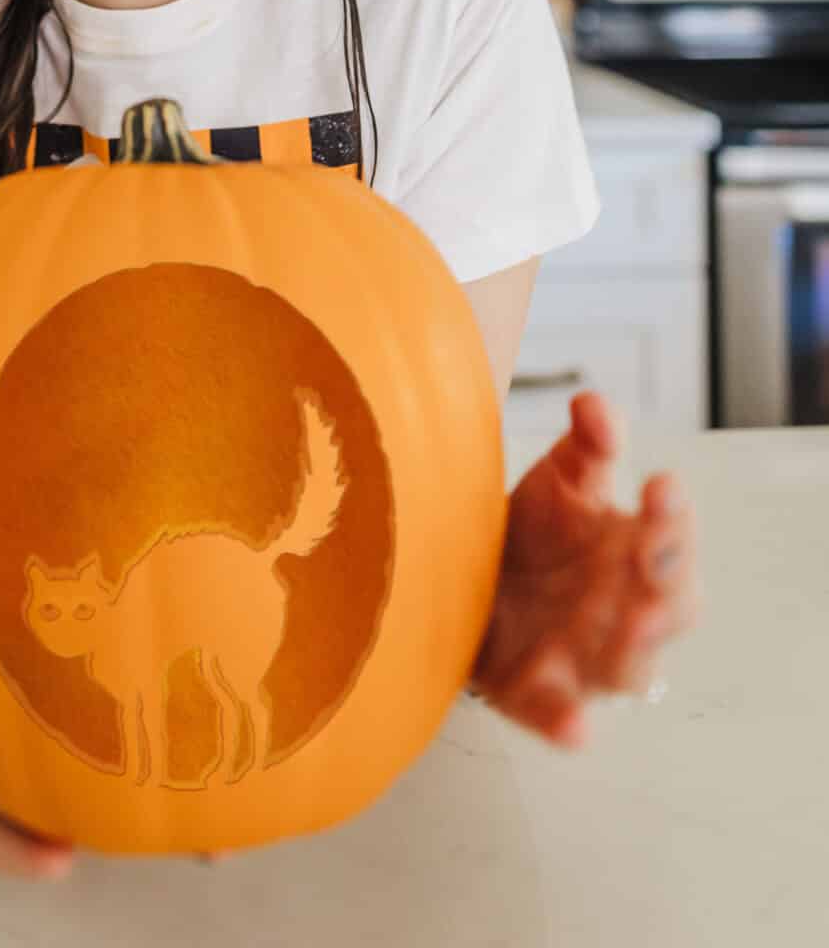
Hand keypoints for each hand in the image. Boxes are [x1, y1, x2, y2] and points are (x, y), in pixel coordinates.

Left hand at [469, 390, 702, 747]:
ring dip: (636, 652)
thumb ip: (585, 444)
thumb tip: (595, 405)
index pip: (672, 536)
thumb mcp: (559, 477)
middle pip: (668, 607)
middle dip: (669, 585)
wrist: (462, 578)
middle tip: (656, 557)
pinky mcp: (536, 693)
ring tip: (636, 628)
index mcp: (633, 552)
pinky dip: (566, 724)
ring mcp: (583, 654)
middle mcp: (621, 609)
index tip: (660, 486)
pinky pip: (557, 716)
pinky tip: (573, 730)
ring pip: (626, 668)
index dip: (672, 515)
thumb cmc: (535, 531)